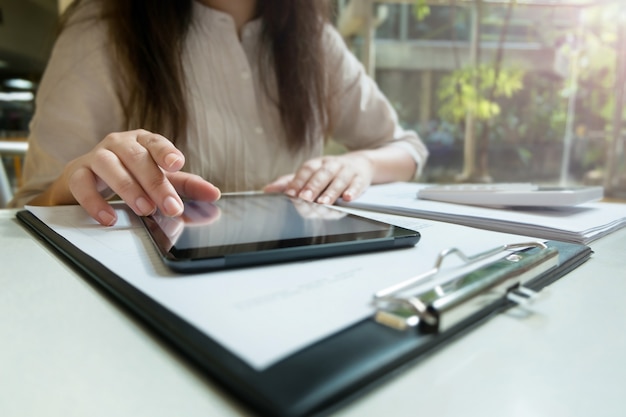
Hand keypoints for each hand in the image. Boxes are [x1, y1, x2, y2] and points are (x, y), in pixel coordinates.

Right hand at [47, 129, 220, 225]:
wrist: (86, 179)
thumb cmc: (130, 174)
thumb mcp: (161, 179)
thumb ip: (187, 186)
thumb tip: (214, 194)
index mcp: (142, 141)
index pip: (155, 142)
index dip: (166, 151)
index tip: (177, 163)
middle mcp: (119, 144)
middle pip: (137, 157)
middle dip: (155, 183)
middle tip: (170, 206)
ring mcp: (96, 157)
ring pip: (109, 166)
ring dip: (129, 189)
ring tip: (144, 209)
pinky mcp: (77, 174)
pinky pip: (82, 185)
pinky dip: (95, 202)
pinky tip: (109, 217)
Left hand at [264, 153, 373, 204]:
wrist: (361, 164)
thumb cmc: (330, 172)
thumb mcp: (311, 173)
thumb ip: (290, 182)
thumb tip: (267, 189)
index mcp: (318, 163)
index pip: (307, 170)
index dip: (298, 181)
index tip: (290, 193)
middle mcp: (332, 165)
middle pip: (322, 174)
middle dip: (313, 186)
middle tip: (305, 198)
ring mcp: (347, 171)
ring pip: (339, 181)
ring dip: (331, 191)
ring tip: (323, 202)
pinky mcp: (361, 179)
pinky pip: (357, 185)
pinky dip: (353, 191)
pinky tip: (348, 199)